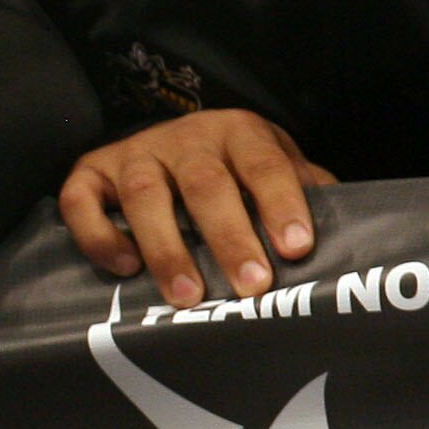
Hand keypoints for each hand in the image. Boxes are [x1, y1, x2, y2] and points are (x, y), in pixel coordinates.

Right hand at [58, 110, 337, 304]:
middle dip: (229, 237)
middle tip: (251, 287)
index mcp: (238, 132)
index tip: (296, 248)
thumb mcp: (276, 168)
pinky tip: (125, 266)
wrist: (169, 141)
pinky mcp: (90, 172)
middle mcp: (184, 137)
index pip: (264, 164)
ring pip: (144, 193)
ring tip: (188, 297)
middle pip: (205, 183)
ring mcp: (133, 153)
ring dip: (166, 247)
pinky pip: (80, 201)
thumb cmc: (234, 170)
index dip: (280, 205)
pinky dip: (100, 234)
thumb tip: (347, 232)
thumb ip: (307, 192)